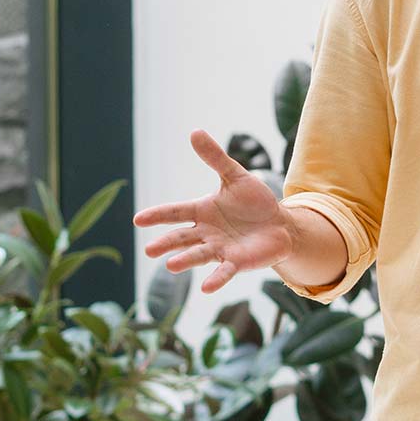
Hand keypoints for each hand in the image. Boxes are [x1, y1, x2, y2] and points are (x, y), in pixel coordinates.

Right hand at [134, 131, 295, 295]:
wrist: (281, 224)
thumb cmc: (255, 202)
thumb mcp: (235, 176)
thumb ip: (215, 158)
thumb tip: (195, 132)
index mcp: (202, 211)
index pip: (175, 212)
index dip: (158, 215)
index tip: (138, 219)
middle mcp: (205, 232)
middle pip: (181, 237)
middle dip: (166, 243)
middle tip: (149, 250)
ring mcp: (219, 249)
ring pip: (198, 255)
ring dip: (185, 260)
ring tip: (171, 266)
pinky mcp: (236, 262)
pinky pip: (223, 272)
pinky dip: (215, 279)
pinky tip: (206, 288)